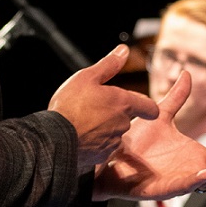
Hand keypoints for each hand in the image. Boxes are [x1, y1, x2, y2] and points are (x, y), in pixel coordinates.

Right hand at [47, 45, 159, 169]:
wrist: (55, 139)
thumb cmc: (70, 106)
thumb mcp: (87, 77)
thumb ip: (108, 65)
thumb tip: (124, 50)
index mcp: (123, 103)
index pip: (150, 108)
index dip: (147, 106)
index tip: (142, 104)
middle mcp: (122, 124)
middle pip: (127, 118)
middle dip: (116, 114)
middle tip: (96, 107)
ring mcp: (112, 141)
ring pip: (114, 133)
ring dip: (105, 128)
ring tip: (85, 122)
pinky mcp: (101, 156)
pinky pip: (102, 148)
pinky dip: (95, 142)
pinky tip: (80, 137)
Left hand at [93, 70, 205, 199]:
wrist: (108, 155)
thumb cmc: (134, 142)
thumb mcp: (161, 114)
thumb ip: (177, 98)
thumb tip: (187, 73)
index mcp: (195, 157)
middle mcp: (191, 171)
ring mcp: (179, 181)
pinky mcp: (163, 188)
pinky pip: (184, 186)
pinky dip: (198, 180)